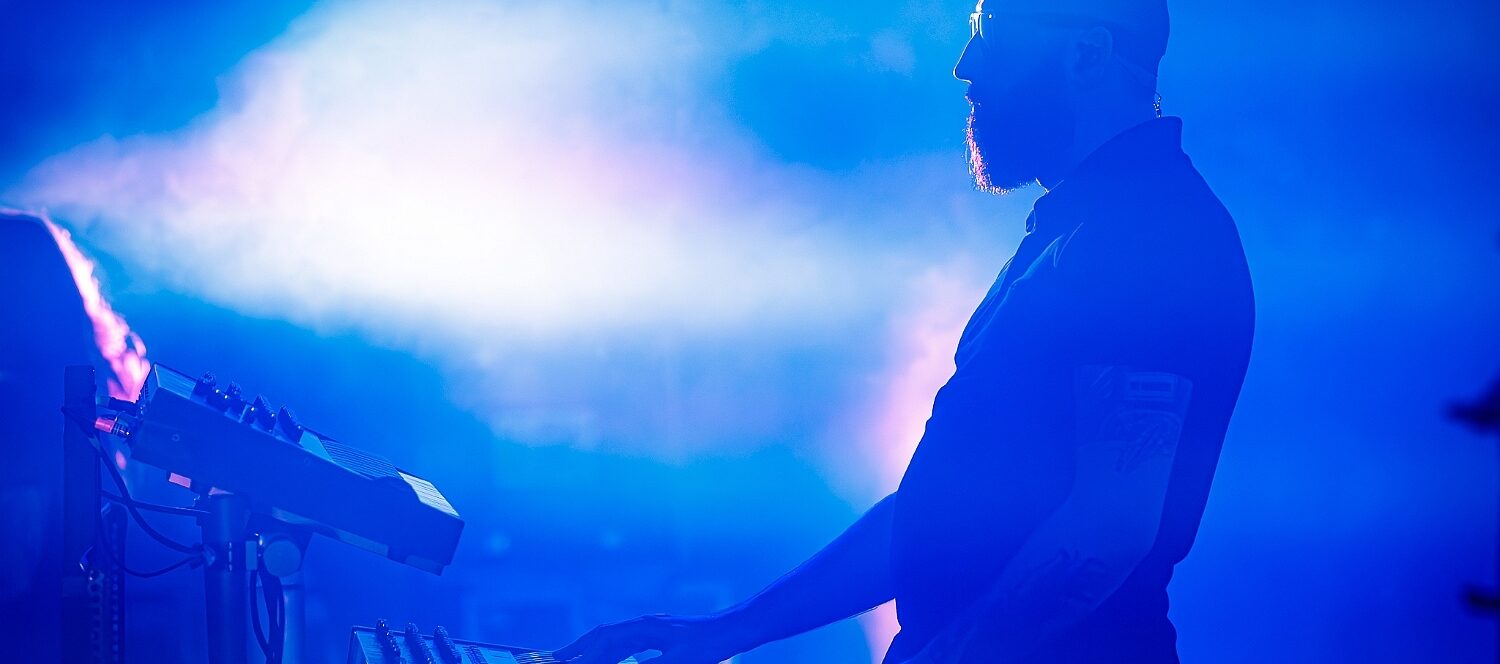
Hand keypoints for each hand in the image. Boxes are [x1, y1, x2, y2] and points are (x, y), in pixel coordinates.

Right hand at [554, 613, 748, 663]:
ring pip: (612, 638)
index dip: (583, 656)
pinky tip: (608, 660)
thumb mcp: (678, 662)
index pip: (604, 642)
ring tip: (574, 660)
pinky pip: (625, 643)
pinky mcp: (658, 635)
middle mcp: (642, 625)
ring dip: (592, 649)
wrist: (732, 629)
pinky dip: (610, 652)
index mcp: (643, 628)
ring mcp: (650, 628)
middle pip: (602, 636)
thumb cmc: (708, 644)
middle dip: (578, 648)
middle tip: (555, 660)